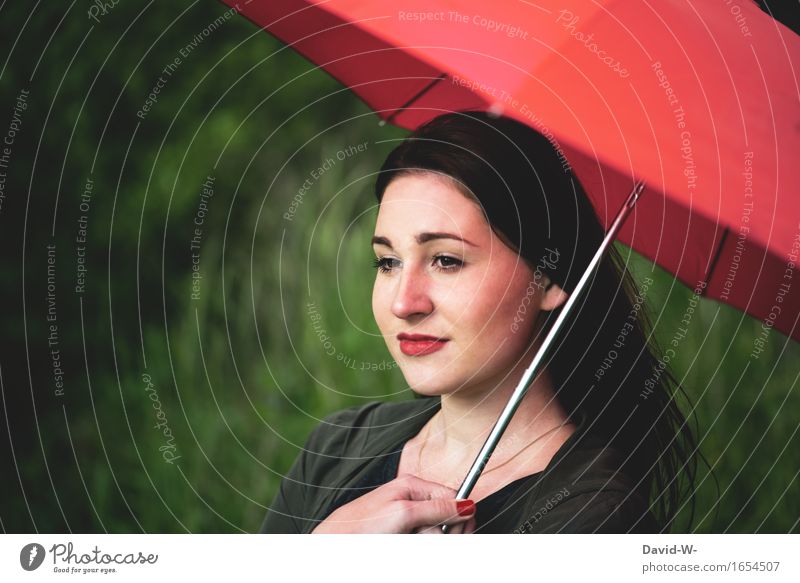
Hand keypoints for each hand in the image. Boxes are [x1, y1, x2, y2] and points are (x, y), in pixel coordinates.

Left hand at [311, 473, 476, 533]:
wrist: (335, 543)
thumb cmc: (360, 526)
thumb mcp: (402, 514)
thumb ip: (436, 508)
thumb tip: (467, 504)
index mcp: (413, 486)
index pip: (453, 498)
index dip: (458, 517)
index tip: (456, 532)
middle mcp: (411, 500)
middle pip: (444, 518)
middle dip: (437, 532)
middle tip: (418, 535)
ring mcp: (407, 518)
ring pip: (433, 533)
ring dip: (424, 540)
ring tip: (405, 540)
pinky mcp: (402, 533)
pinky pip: (421, 538)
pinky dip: (417, 542)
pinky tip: (402, 543)